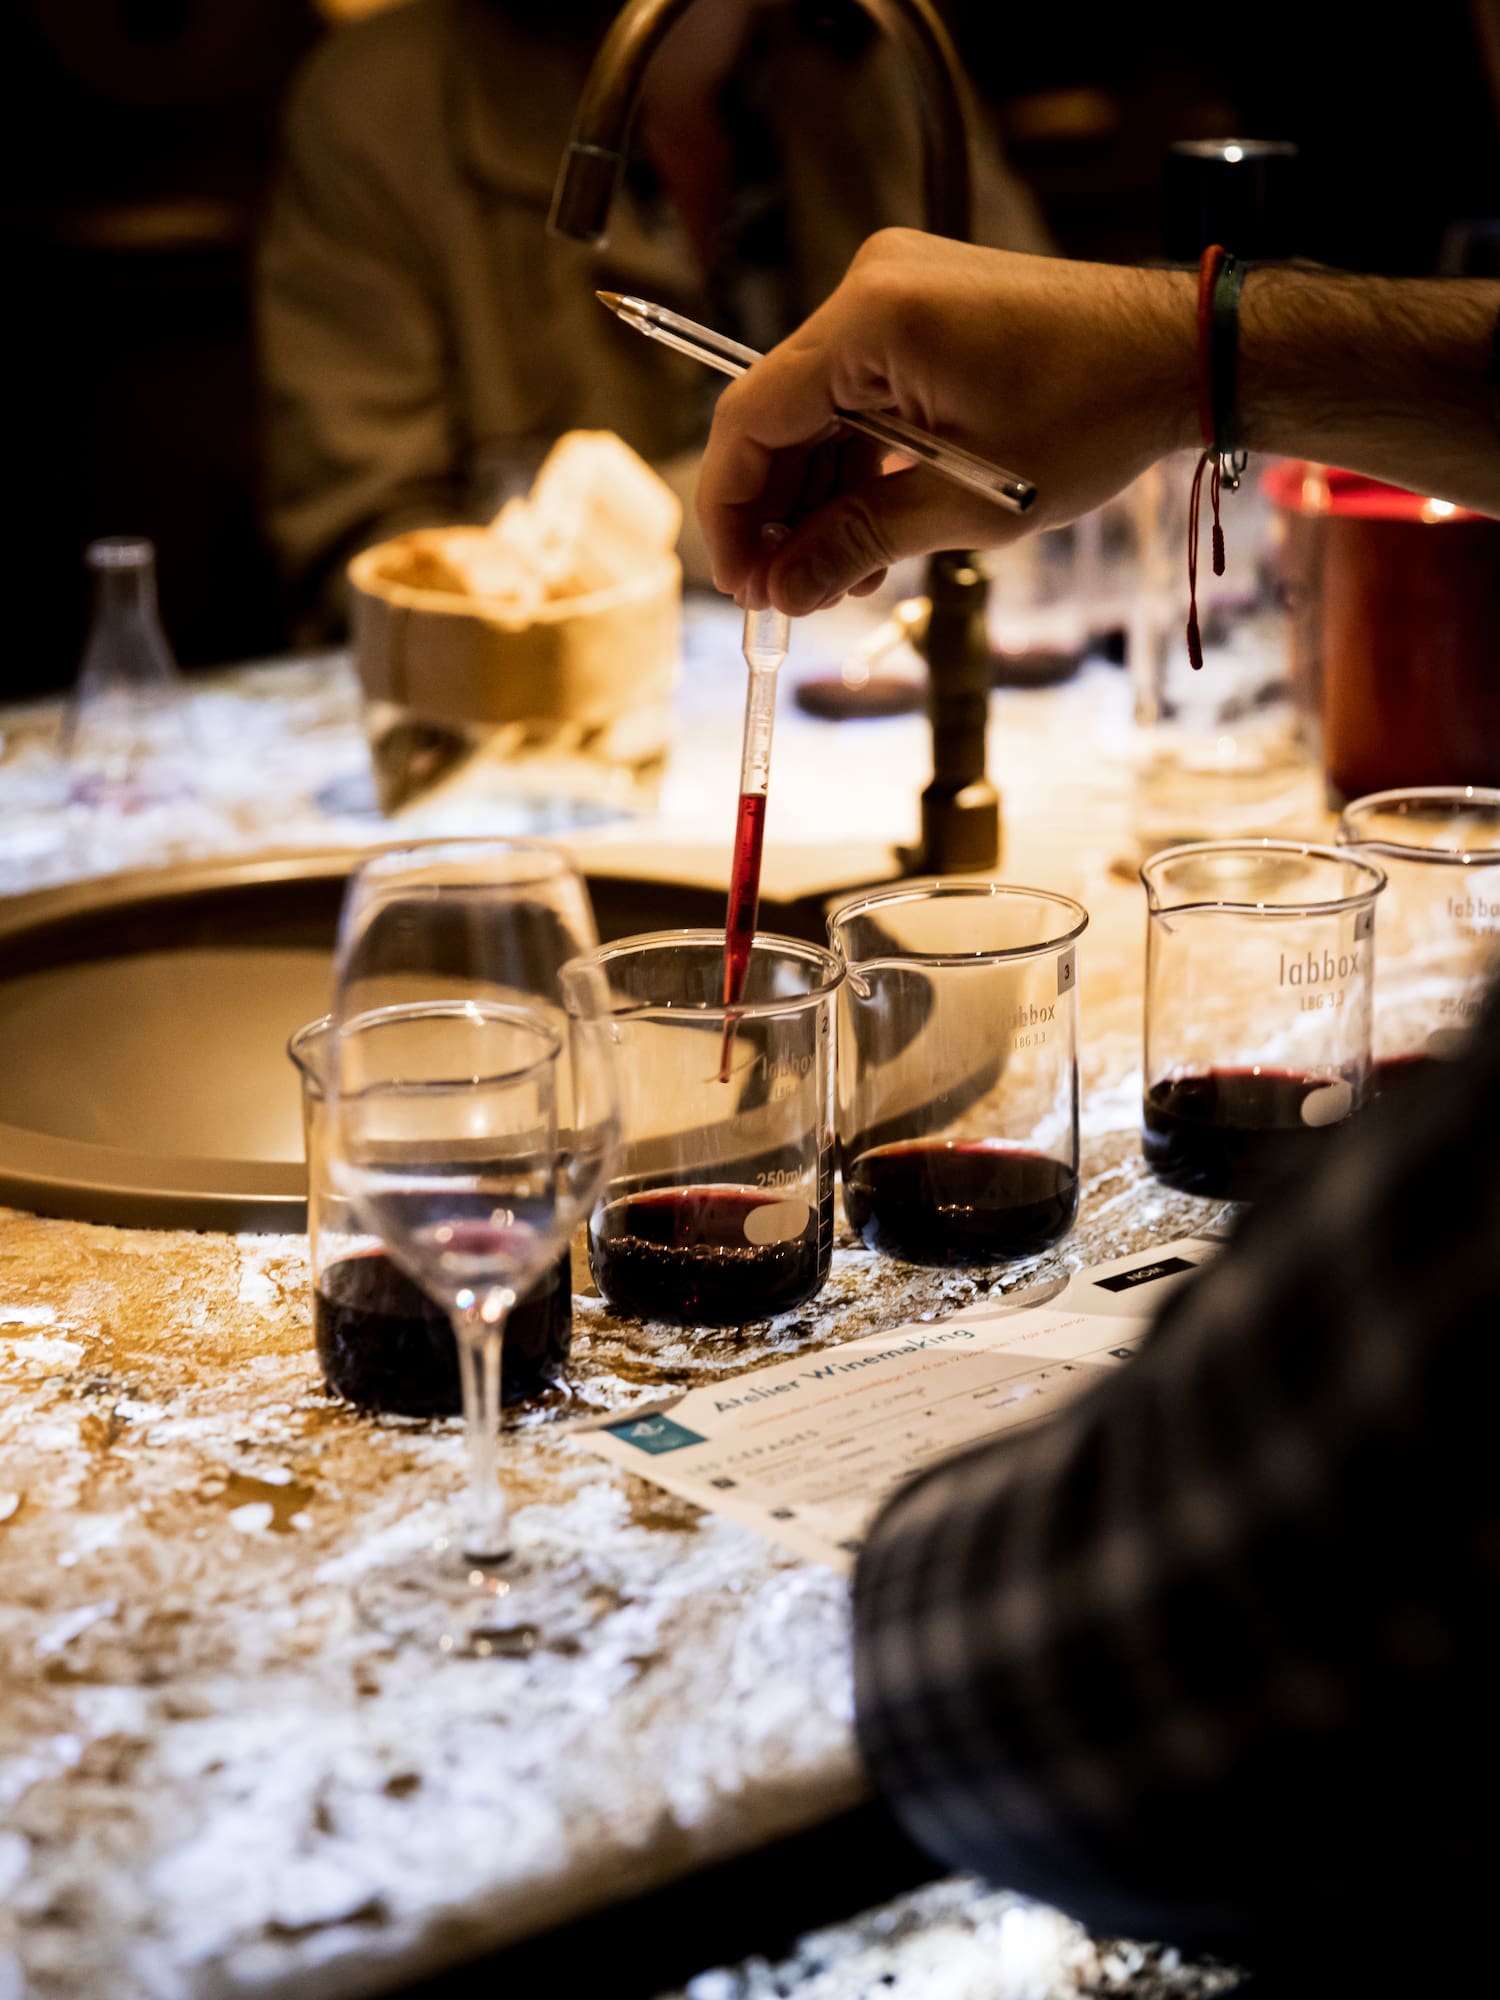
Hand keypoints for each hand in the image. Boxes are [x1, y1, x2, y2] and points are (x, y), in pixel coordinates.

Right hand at [698, 231, 1197, 613]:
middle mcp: (868, 289)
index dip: (731, 510)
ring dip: (818, 499)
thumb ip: (857, 544)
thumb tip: (783, 593)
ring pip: (817, 414)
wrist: (1180, 355)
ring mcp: (894, 295)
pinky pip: (860, 396)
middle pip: (777, 416)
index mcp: (869, 321)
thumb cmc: (1092, 416)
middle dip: (776, 514)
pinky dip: (857, 466)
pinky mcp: (921, 313)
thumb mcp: (965, 503)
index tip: (740, 584)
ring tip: (836, 582)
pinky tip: (869, 537)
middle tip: (784, 597)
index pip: (749, 418)